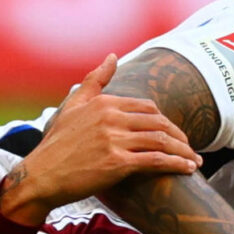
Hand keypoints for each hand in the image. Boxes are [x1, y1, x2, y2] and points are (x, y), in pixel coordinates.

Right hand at [0, 56, 198, 224]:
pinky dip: (176, 164)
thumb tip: (113, 55)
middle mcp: (110, 117)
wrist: (39, 177)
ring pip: (162, 141)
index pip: (148, 108)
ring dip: (183, 151)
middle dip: (180, 137)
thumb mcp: (72, 106)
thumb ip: (95, 80)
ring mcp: (114, 140)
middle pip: (160, 123)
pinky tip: (188, 170)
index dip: (165, 122)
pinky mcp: (116, 163)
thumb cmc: (55, 145)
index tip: (173, 134)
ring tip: (194, 161)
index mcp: (104, 102)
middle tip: (189, 148)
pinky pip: (156, 160)